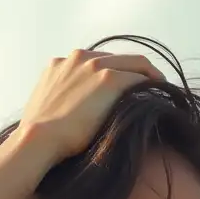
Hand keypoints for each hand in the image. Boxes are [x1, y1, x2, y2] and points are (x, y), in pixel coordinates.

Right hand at [18, 47, 165, 163]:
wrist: (37, 140)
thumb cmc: (39, 139)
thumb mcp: (44, 111)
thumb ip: (58, 103)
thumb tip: (65, 117)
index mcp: (60, 65)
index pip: (95, 62)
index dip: (113, 72)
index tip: (124, 85)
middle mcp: (78, 58)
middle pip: (116, 57)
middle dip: (133, 70)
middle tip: (150, 85)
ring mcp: (94, 66)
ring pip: (133, 62)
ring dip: (147, 74)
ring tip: (160, 88)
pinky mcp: (108, 80)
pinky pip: (139, 75)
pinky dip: (153, 82)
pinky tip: (161, 94)